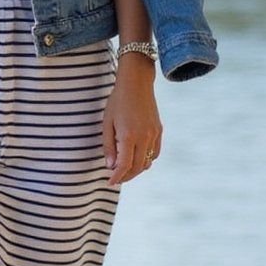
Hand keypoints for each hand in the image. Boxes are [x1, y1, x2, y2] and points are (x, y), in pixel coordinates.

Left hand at [102, 58, 162, 184]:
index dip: (117, 177)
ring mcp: (153, 134)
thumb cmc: (117, 102)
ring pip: (147, 162)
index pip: (124, 165)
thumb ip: (109, 146)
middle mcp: (144, 137)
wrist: (136, 84)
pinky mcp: (159, 130)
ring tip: (125, 170)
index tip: (110, 182)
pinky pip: (155, 153)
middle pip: (137, 167)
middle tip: (116, 178)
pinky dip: (147, 160)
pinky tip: (138, 159)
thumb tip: (110, 166)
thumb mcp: (107, 123)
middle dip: (126, 176)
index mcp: (128, 136)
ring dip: (137, 170)